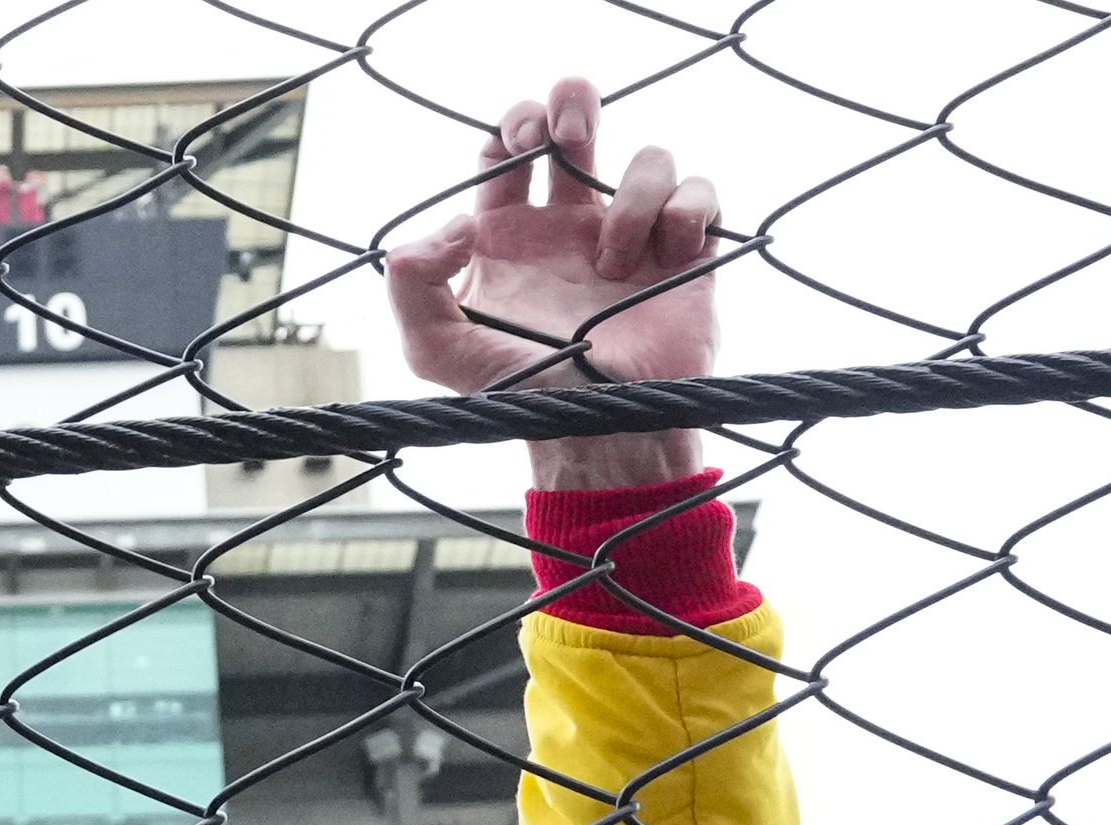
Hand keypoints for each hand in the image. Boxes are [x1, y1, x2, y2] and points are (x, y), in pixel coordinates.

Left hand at [383, 78, 720, 490]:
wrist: (598, 433)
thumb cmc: (516, 394)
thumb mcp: (436, 349)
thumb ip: (411, 287)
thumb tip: (447, 227)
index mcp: (511, 237)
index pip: (505, 153)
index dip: (511, 131)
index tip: (519, 145)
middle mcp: (570, 228)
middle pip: (575, 127)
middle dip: (573, 106)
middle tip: (567, 135)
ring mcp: (633, 236)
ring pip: (648, 158)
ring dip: (632, 196)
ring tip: (612, 264)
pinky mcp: (688, 253)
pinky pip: (700, 191)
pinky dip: (686, 208)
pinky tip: (667, 253)